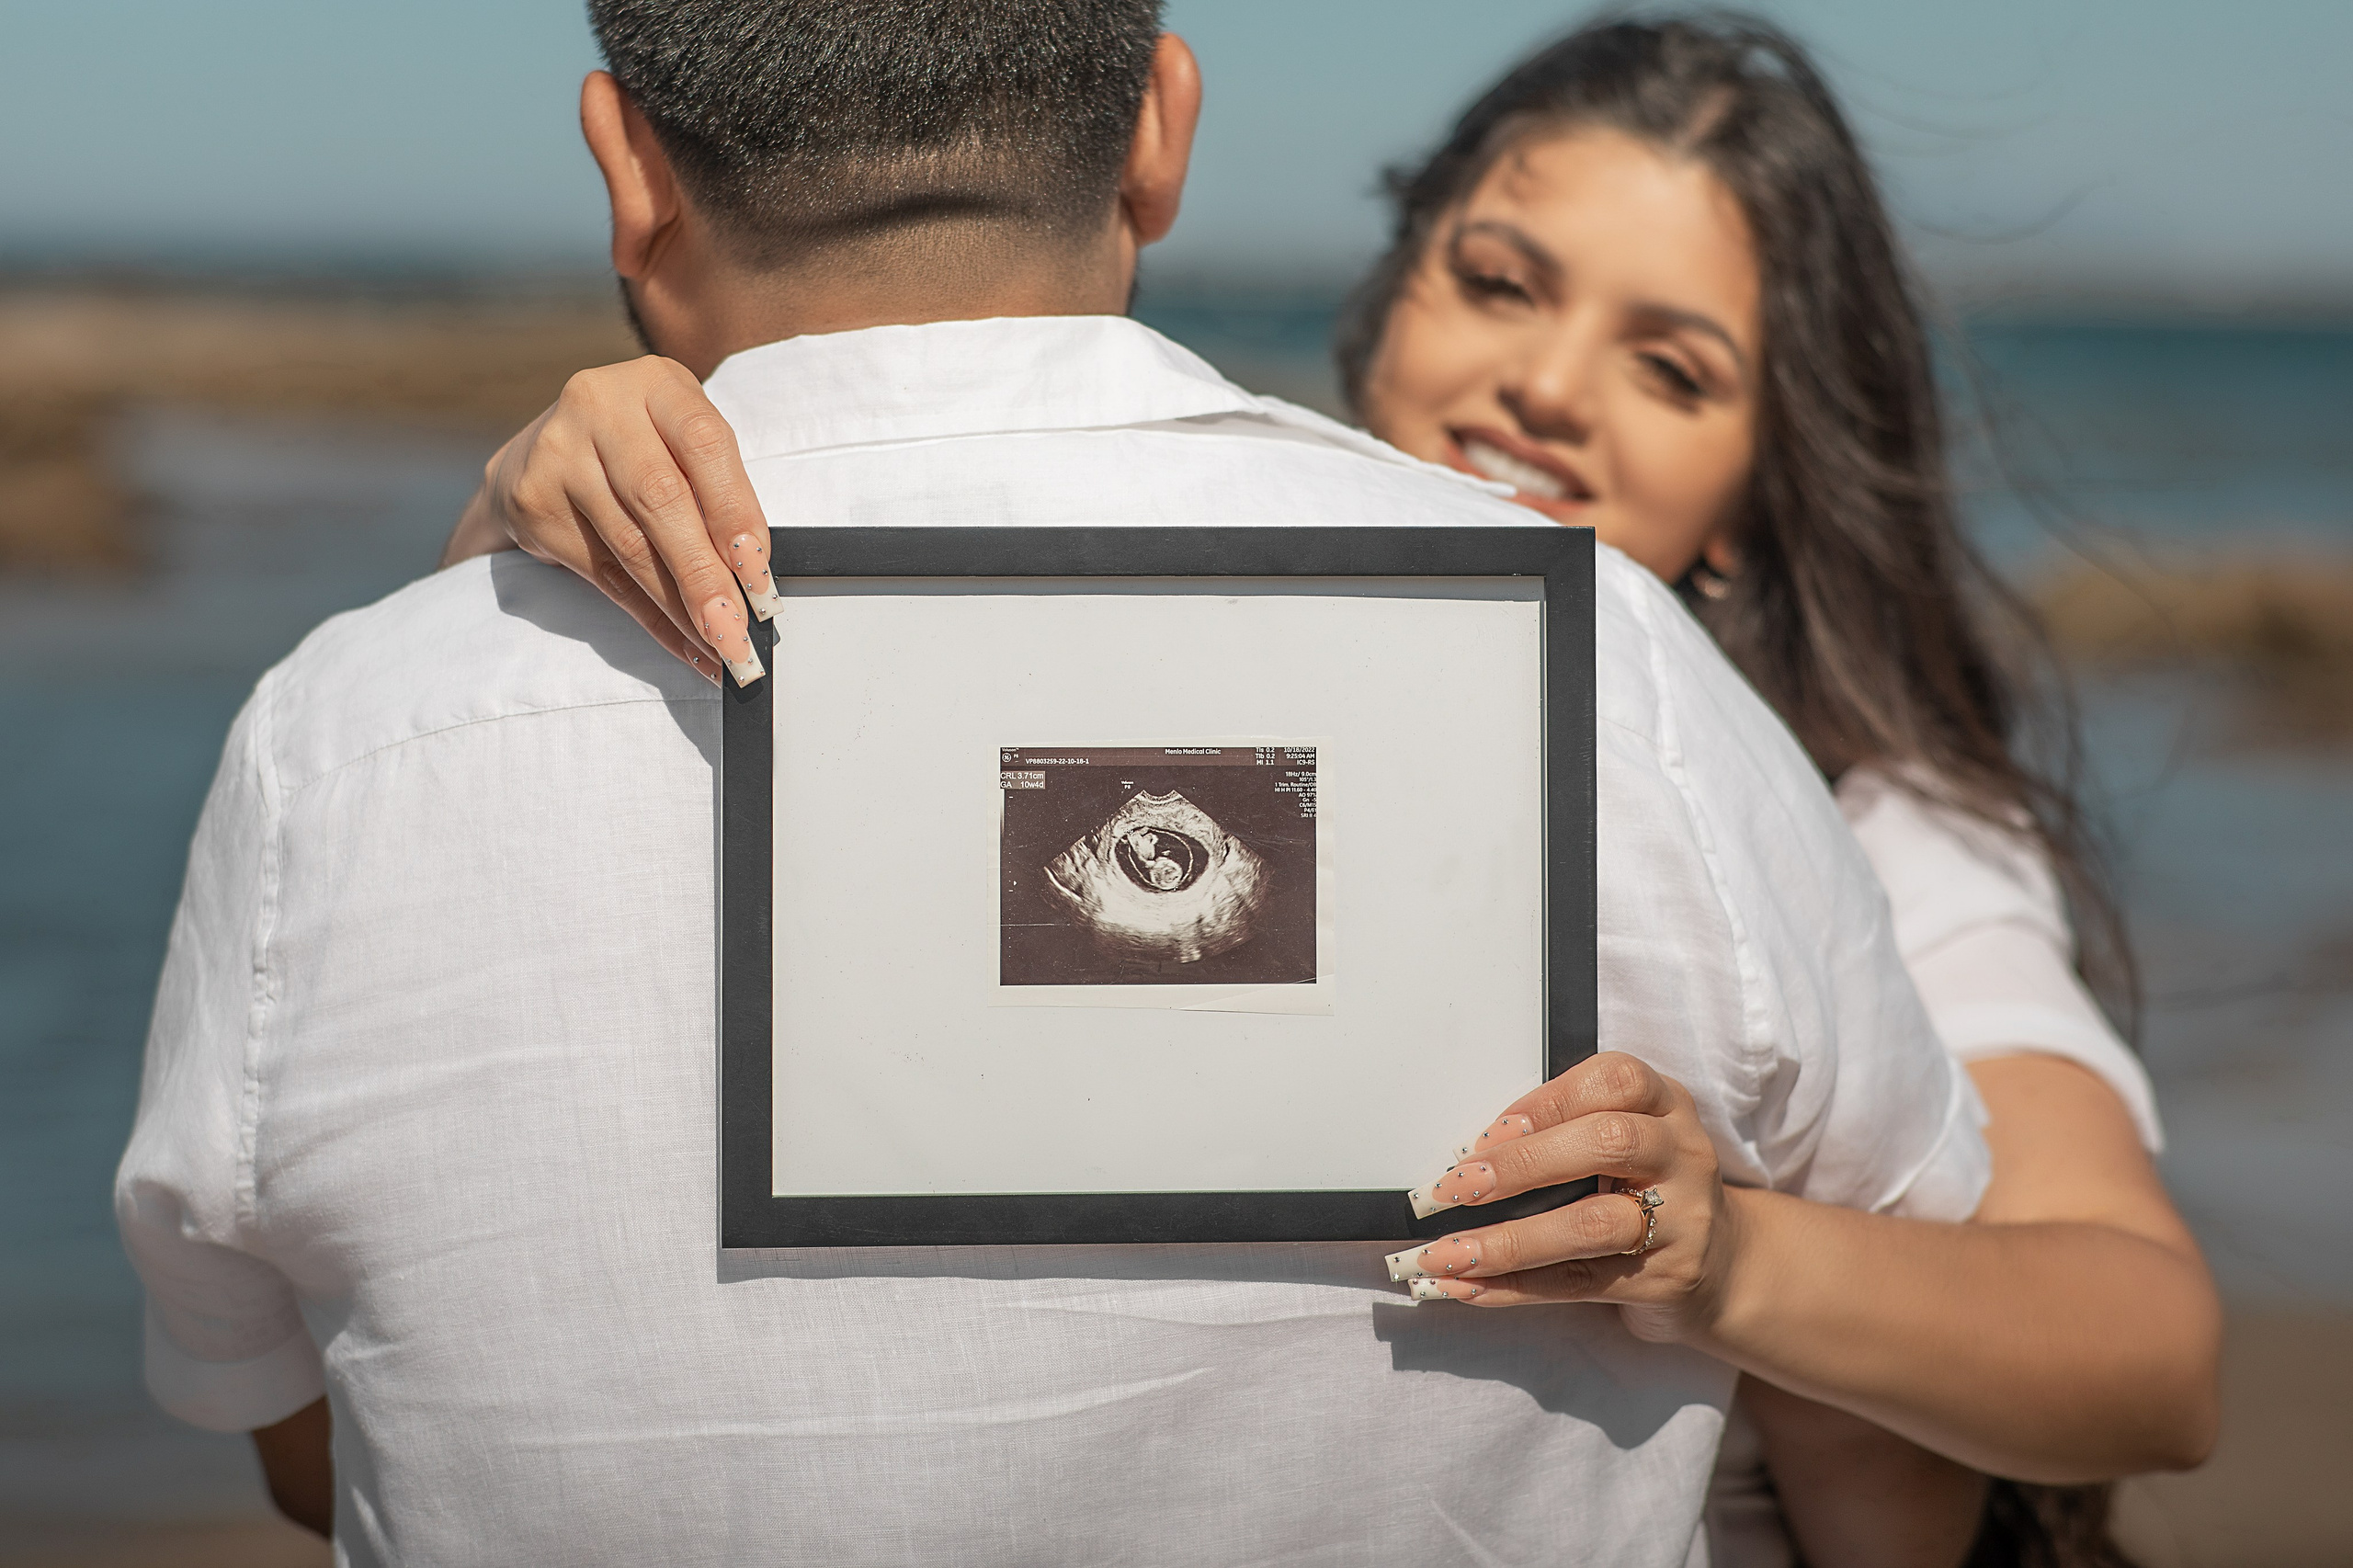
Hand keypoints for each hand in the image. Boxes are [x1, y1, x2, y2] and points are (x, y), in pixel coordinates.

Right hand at [443, 357, 773, 685]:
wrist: (543, 450)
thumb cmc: (643, 447)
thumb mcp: (684, 442)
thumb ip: (719, 490)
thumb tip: (754, 578)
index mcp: (655, 383)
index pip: (704, 444)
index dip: (735, 513)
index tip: (759, 575)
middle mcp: (599, 406)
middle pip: (661, 500)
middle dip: (705, 576)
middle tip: (738, 632)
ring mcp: (557, 453)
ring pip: (631, 546)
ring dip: (682, 608)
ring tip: (720, 647)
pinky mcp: (533, 502)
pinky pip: (604, 575)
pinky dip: (651, 618)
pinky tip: (684, 644)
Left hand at [1387, 1051, 1743, 1344]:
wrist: (1726, 1265)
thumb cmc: (1648, 1188)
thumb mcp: (1626, 1141)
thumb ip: (1566, 1131)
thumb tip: (1467, 1155)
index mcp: (1666, 1105)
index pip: (1615, 1081)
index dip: (1546, 1102)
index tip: (1486, 1134)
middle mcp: (1681, 1155)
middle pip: (1607, 1143)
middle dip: (1522, 1164)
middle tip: (1456, 1186)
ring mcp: (1683, 1221)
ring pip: (1592, 1225)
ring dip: (1509, 1240)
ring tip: (1447, 1253)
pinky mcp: (1666, 1280)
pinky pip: (1579, 1283)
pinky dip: (1513, 1286)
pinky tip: (1465, 1286)